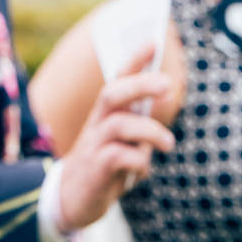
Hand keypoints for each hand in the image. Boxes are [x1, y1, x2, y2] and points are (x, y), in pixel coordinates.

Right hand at [57, 44, 174, 232]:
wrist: (71, 201)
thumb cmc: (103, 167)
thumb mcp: (121, 143)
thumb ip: (137, 128)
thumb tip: (159, 119)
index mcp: (104, 114)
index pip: (118, 79)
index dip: (134, 59)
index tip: (153, 40)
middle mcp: (97, 123)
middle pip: (113, 92)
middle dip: (141, 84)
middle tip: (169, 85)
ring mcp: (93, 144)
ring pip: (120, 124)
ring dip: (149, 131)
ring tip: (169, 144)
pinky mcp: (95, 168)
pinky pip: (119, 156)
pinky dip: (138, 162)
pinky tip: (141, 172)